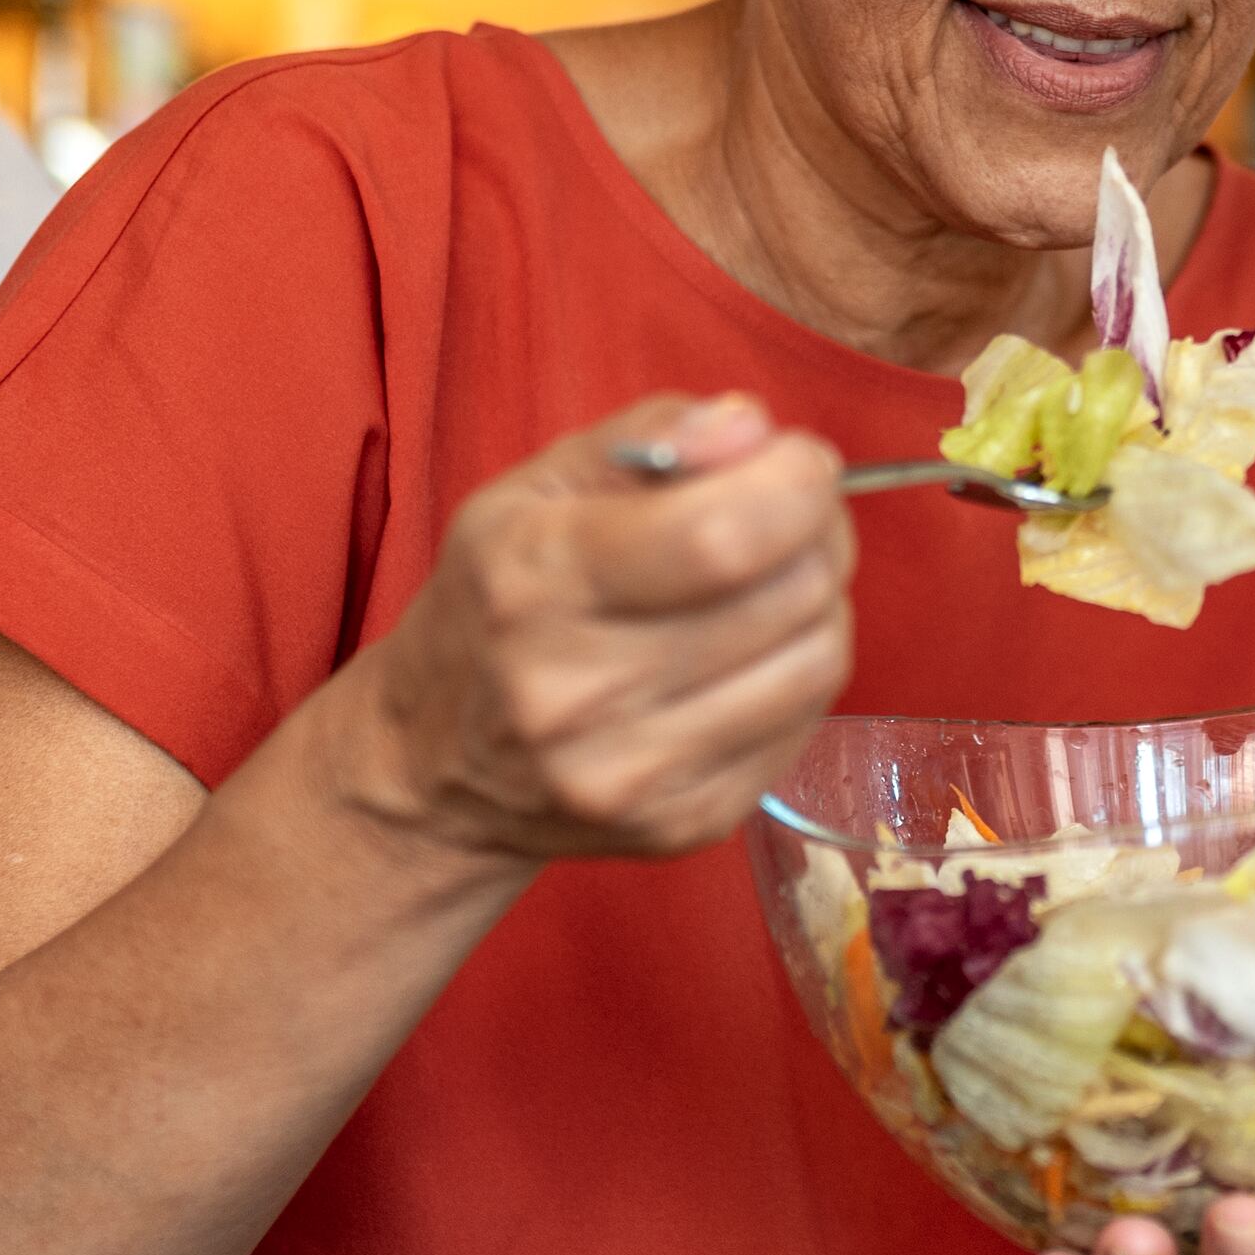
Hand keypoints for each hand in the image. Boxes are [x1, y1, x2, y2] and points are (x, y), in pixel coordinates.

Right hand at [344, 394, 852, 870]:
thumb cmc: (494, 605)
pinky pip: (805, 725)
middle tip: (788, 516)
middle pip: (787, 594)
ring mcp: (633, 774)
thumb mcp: (533, 491)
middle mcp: (577, 691)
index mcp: (535, 582)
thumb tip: (754, 430)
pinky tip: (751, 654)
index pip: (720, 537)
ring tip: (773, 583)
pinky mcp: (683, 824)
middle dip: (818, 531)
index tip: (798, 461)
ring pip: (816, 662)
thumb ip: (650, 436)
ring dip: (820, 603)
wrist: (433, 767)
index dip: (795, 485)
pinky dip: (800, 673)